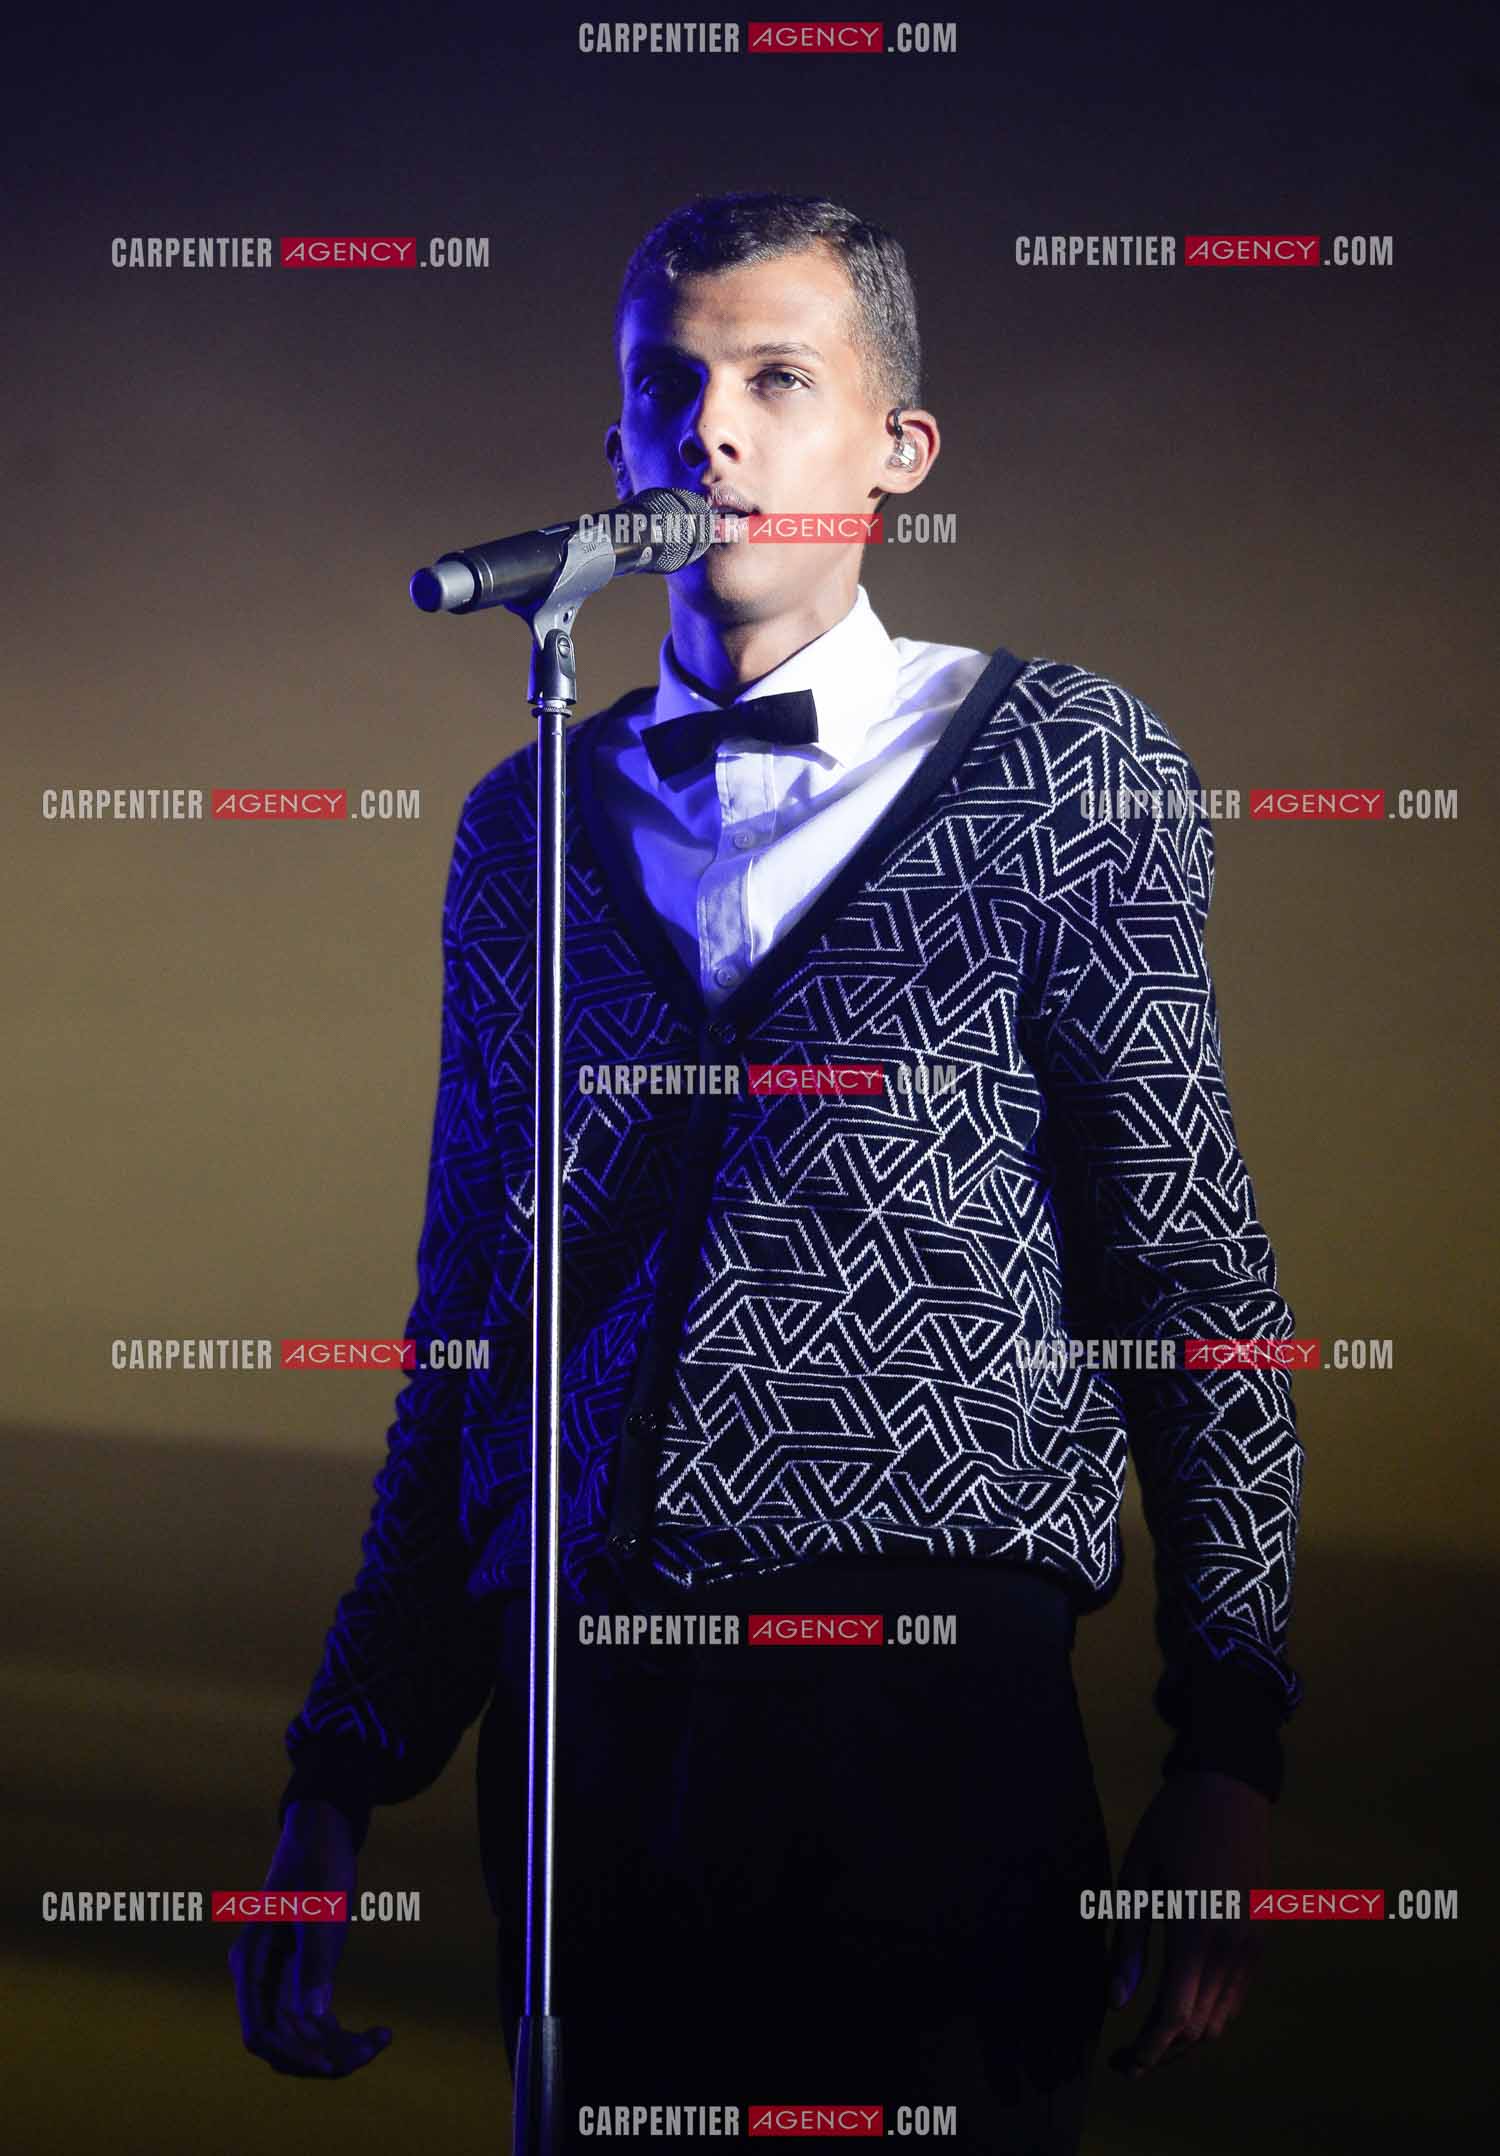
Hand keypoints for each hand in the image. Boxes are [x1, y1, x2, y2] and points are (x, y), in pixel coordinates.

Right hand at [229, 1798, 392, 2076]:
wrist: (322, 1831)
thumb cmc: (317, 1860)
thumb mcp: (320, 1907)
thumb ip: (315, 1959)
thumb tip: (314, 2014)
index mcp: (250, 1961)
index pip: (260, 2030)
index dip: (292, 2053)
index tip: (330, 2064)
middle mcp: (258, 1979)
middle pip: (281, 2043)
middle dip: (321, 2055)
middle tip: (370, 2050)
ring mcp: (278, 1981)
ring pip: (301, 2039)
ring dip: (337, 2050)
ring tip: (381, 2040)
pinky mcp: (300, 1979)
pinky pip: (317, 2022)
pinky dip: (344, 2033)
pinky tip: (381, 2032)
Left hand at [1106, 1768, 1268, 2077]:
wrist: (1230, 1788)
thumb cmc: (1172, 1825)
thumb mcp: (1137, 1875)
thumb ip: (1129, 1942)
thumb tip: (1116, 2004)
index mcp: (1196, 1930)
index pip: (1174, 2017)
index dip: (1146, 2051)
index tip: (1119, 2062)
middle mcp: (1231, 1946)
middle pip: (1199, 2029)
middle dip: (1161, 2053)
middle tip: (1124, 2057)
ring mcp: (1251, 1945)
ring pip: (1221, 2020)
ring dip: (1185, 2039)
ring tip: (1146, 2039)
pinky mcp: (1259, 1940)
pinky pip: (1235, 1997)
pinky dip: (1206, 2014)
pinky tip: (1177, 2007)